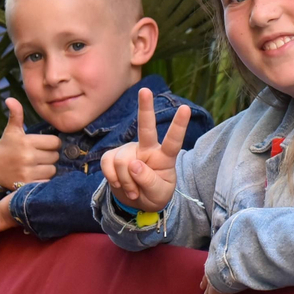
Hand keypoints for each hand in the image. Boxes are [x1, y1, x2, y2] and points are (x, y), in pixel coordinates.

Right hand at [0, 97, 59, 189]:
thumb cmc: (6, 148)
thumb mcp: (11, 131)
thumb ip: (16, 115)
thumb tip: (10, 99)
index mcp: (26, 141)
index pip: (55, 142)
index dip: (51, 143)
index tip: (43, 145)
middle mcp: (27, 156)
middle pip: (55, 156)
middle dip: (50, 156)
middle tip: (39, 156)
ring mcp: (27, 172)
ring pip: (52, 170)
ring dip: (48, 168)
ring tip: (37, 166)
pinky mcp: (26, 184)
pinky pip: (46, 182)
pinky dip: (44, 180)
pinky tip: (35, 176)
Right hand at [99, 88, 190, 211]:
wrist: (136, 202)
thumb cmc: (154, 195)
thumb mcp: (158, 194)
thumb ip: (149, 181)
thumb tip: (133, 164)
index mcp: (165, 156)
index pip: (173, 140)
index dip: (179, 125)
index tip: (185, 109)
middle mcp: (148, 148)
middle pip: (146, 127)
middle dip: (145, 108)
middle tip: (145, 90)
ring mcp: (129, 150)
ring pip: (123, 161)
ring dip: (125, 181)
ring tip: (133, 191)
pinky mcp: (112, 155)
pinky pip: (107, 164)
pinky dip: (112, 178)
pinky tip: (119, 184)